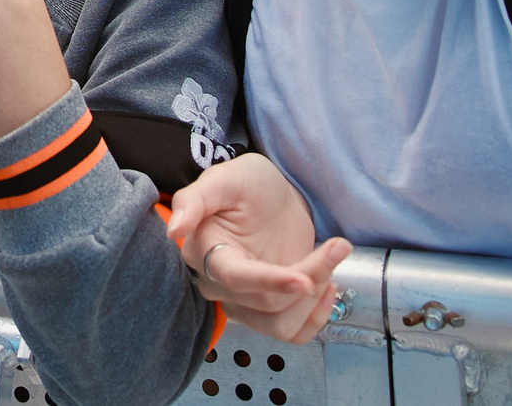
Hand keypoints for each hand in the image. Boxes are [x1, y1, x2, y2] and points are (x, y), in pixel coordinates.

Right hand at [166, 154, 351, 342]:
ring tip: (330, 261)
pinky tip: (327, 284)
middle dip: (309, 277)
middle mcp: (220, 285)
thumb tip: (174, 230)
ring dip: (315, 298)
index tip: (304, 280)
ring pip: (281, 324)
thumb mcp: (226, 178)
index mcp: (204, 252)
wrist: (273, 197)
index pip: (235, 278)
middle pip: (267, 302)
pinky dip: (316, 316)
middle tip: (337, 246)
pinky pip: (292, 333)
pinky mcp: (269, 310)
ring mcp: (246, 302)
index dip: (270, 282)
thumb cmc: (247, 184)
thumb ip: (195, 199)